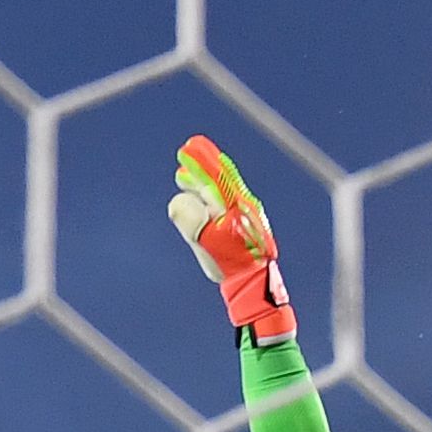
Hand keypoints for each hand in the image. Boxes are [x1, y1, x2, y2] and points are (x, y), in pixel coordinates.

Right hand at [167, 134, 295, 341]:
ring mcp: (242, 218)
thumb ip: (192, 220)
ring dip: (202, 186)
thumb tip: (178, 201)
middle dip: (200, 171)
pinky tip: (201, 207)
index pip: (215, 175)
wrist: (254, 284)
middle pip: (218, 181)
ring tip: (185, 181)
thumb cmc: (231, 262)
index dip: (201, 160)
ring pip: (219, 194)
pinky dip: (208, 201)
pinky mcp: (240, 230)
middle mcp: (240, 206)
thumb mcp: (207, 241)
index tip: (187, 147)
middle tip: (182, 164)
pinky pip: (222, 207)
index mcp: (234, 204)